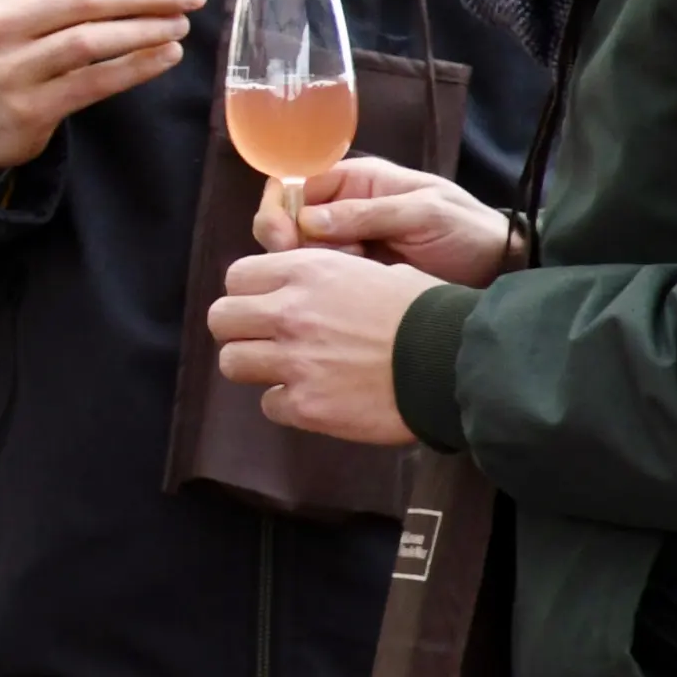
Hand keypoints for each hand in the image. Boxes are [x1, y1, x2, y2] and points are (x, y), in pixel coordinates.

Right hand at [0, 0, 204, 176]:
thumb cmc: (14, 48)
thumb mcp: (27, 6)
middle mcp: (3, 19)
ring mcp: (13, 65)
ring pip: (91, 40)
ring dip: (146, 29)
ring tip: (182, 24)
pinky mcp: (29, 106)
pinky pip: (93, 82)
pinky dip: (137, 67)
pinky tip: (167, 55)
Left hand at [206, 247, 437, 444]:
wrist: (455, 362)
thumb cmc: (424, 312)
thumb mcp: (371, 270)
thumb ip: (322, 276)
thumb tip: (297, 287)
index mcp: (306, 271)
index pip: (236, 277)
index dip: (248, 293)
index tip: (266, 305)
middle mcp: (290, 313)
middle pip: (221, 319)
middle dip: (239, 330)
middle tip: (265, 340)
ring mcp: (295, 361)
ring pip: (233, 363)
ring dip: (256, 367)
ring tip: (287, 371)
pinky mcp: (307, 406)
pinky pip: (269, 405)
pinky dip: (287, 405)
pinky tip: (315, 399)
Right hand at [251, 155, 517, 286]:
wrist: (501, 270)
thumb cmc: (467, 230)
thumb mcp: (424, 212)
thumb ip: (367, 213)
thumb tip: (307, 221)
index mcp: (356, 181)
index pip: (295, 183)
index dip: (279, 207)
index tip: (282, 237)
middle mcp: (343, 208)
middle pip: (287, 219)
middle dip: (288, 242)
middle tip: (311, 264)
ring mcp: (347, 244)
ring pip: (299, 252)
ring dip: (308, 265)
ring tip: (345, 275)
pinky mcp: (354, 276)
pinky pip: (321, 277)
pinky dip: (322, 285)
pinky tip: (346, 293)